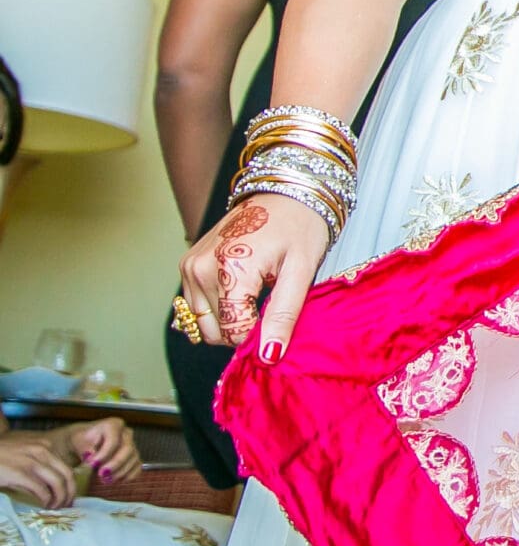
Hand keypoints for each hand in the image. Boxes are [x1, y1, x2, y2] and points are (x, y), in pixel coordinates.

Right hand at [0, 437, 79, 508]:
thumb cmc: (2, 456)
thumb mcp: (26, 454)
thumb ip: (41, 465)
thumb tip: (53, 485)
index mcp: (45, 447)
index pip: (67, 468)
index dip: (71, 485)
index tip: (69, 497)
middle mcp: (42, 452)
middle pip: (67, 476)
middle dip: (69, 493)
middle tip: (66, 505)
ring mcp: (31, 462)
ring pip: (57, 483)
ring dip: (59, 498)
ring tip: (55, 507)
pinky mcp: (19, 473)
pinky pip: (41, 490)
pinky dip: (46, 500)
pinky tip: (43, 505)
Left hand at [56, 418, 141, 488]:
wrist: (83, 444)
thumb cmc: (80, 441)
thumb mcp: (78, 440)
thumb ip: (84, 447)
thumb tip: (92, 454)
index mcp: (113, 424)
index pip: (114, 439)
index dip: (105, 454)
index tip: (93, 464)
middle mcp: (126, 433)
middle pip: (128, 449)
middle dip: (115, 464)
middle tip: (101, 475)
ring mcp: (132, 445)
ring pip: (133, 459)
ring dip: (120, 472)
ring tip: (105, 480)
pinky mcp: (134, 457)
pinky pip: (138, 467)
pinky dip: (129, 475)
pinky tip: (117, 480)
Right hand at [178, 194, 327, 361]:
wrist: (287, 191)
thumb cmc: (300, 225)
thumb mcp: (302, 271)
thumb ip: (283, 314)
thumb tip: (269, 354)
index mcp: (227, 270)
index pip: (233, 331)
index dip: (259, 335)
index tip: (279, 320)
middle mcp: (199, 269)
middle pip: (214, 331)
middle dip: (242, 329)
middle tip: (270, 307)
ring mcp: (189, 266)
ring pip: (203, 322)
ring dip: (229, 318)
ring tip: (258, 294)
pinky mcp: (188, 264)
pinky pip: (197, 304)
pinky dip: (219, 306)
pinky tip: (242, 290)